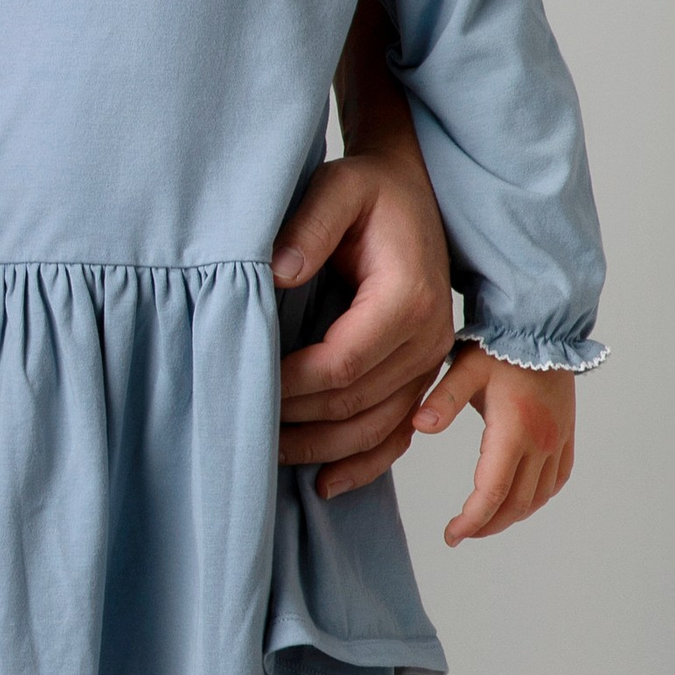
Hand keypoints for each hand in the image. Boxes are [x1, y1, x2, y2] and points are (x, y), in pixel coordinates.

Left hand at [274, 144, 455, 499]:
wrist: (413, 193)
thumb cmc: (368, 191)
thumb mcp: (337, 189)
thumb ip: (308, 229)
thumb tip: (278, 277)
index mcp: (408, 298)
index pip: (341, 363)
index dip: (290, 383)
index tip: (246, 382)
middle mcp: (430, 339)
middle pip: (356, 404)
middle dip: (297, 420)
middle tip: (241, 422)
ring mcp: (432, 363)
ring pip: (378, 428)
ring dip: (322, 449)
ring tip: (267, 452)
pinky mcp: (426, 375)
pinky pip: (400, 433)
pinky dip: (365, 464)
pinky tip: (326, 484)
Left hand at [416, 346, 576, 542]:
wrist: (540, 326)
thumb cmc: (498, 345)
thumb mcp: (464, 367)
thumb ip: (442, 399)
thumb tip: (419, 428)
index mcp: (515, 430)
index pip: (494, 491)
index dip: (472, 520)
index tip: (451, 535)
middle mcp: (542, 441)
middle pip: (516, 503)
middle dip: (487, 524)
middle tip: (459, 532)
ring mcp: (558, 440)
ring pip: (538, 497)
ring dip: (511, 515)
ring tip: (482, 521)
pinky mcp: (566, 435)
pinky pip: (557, 480)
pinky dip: (537, 498)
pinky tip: (518, 500)